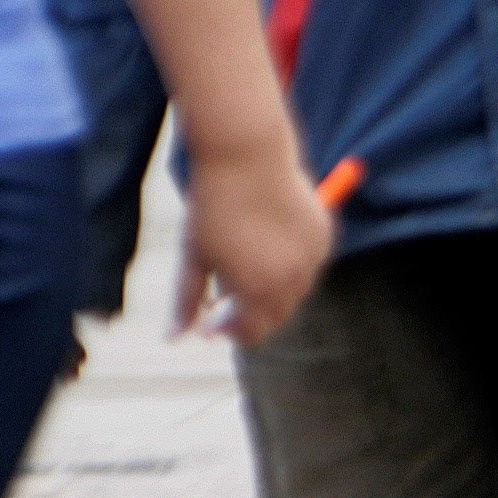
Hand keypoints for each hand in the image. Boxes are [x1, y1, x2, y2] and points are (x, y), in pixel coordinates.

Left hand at [175, 132, 331, 346]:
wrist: (247, 158)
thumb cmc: (213, 208)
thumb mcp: (193, 259)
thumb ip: (186, 303)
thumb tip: (172, 339)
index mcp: (256, 290)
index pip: (253, 333)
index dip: (230, 331)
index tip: (212, 322)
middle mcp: (291, 279)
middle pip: (278, 316)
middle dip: (253, 314)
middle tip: (226, 299)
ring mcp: (313, 256)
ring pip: (296, 291)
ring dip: (274, 290)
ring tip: (248, 268)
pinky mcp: (324, 234)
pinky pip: (310, 264)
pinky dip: (294, 265)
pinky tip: (270, 245)